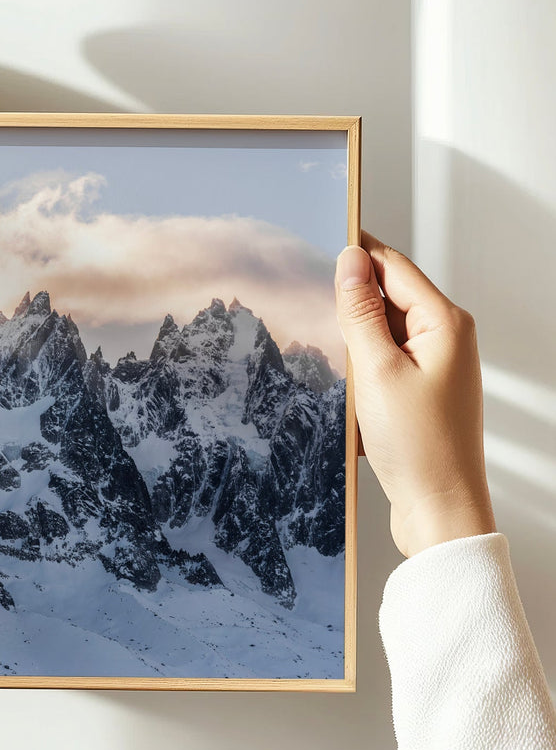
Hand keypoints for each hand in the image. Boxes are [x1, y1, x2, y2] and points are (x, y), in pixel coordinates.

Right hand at [335, 230, 496, 558]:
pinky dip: (359, 363)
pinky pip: (382, 359)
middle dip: (348, 298)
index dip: (355, 253)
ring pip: (381, 330)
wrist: (439, 508)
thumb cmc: (418, 446)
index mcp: (444, 323)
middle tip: (305, 301)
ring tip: (324, 352)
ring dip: (351, 336)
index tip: (317, 241)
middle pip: (387, 295)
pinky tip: (339, 380)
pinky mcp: (419, 391)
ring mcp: (433, 365)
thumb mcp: (377, 371)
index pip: (393, 266)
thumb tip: (350, 261)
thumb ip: (361, 312)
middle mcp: (445, 338)